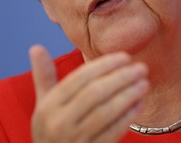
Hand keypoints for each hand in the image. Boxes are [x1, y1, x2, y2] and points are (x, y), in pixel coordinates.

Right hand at [29, 45, 148, 142]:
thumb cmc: (49, 130)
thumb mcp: (42, 105)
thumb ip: (43, 76)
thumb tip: (36, 46)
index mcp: (48, 107)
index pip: (78, 79)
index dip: (103, 65)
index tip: (125, 57)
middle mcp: (60, 123)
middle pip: (94, 94)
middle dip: (120, 78)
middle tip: (140, 68)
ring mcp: (76, 139)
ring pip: (106, 112)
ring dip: (128, 96)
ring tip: (144, 83)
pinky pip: (113, 132)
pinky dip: (128, 117)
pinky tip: (140, 104)